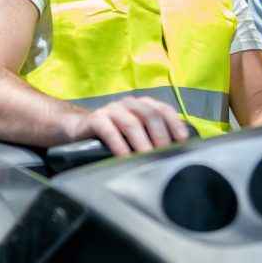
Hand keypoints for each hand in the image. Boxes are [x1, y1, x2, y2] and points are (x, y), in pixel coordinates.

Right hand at [66, 96, 188, 156]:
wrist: (79, 129)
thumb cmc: (114, 134)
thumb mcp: (136, 133)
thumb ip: (153, 137)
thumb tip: (175, 154)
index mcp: (143, 104)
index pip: (164, 110)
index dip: (175, 124)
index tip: (182, 142)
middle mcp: (129, 103)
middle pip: (150, 115)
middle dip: (160, 136)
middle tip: (164, 155)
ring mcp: (112, 109)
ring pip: (131, 123)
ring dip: (142, 143)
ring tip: (147, 158)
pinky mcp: (95, 119)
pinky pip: (109, 131)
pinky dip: (119, 146)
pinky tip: (124, 158)